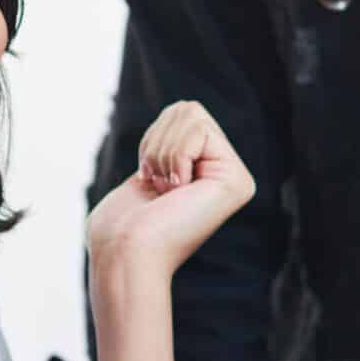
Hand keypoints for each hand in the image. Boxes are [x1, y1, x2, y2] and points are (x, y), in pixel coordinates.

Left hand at [86, 102, 255, 283]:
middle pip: (188, 108)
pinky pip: (199, 130)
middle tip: (157, 185)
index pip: (181, 112)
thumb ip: (172, 142)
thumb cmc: (122, 223)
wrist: (125, 252)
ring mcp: (235, 178)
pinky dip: (175, 156)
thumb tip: (186, 110)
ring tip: (165, 191)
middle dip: (157, 141)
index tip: (149, 179)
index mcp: (206, 171)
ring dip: (162, 152)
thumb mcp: (147, 170)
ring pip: (192, 115)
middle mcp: (226, 173)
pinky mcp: (237, 181)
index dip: (153, 137)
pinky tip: (178, 191)